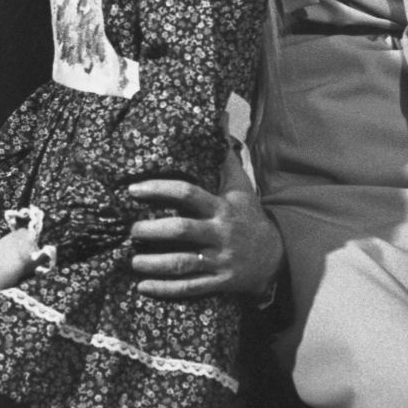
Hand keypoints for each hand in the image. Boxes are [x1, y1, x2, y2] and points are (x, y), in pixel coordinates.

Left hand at [128, 150, 283, 299]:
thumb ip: (225, 156)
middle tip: (131, 230)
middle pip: (182, 230)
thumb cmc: (249, 216)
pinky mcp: (220, 282)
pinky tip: (143, 286)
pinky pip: (190, 288)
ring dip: (154, 263)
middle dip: (152, 230)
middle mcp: (220, 233)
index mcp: (221, 207)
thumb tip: (218, 118)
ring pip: (183, 263)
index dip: (160, 190)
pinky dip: (165, 289)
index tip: (133, 190)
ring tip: (133, 261)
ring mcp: (220, 259)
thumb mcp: (241, 186)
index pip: (188, 194)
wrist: (276, 256)